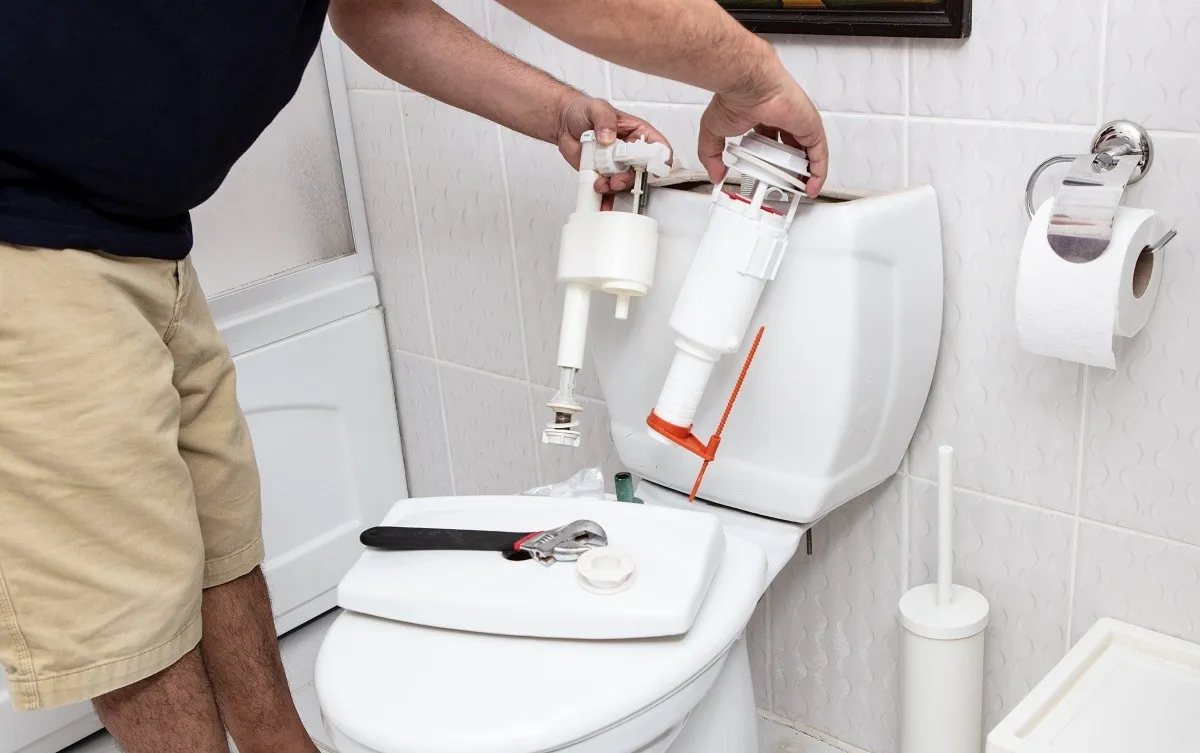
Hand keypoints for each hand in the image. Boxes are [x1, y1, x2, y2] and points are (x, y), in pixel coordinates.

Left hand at [556, 95, 672, 193]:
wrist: (564, 123)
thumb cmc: (584, 111)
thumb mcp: (597, 108)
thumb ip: (604, 120)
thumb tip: (608, 136)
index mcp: (637, 133)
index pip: (658, 146)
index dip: (661, 159)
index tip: (653, 167)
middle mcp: (629, 151)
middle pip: (642, 171)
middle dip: (631, 178)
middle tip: (617, 179)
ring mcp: (616, 165)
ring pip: (624, 183)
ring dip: (615, 187)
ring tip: (600, 183)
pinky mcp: (602, 175)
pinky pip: (608, 191)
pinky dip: (605, 198)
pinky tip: (601, 201)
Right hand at [698, 61, 828, 197]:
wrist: (749, 85)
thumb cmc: (734, 100)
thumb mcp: (713, 132)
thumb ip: (712, 155)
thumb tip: (715, 174)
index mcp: (762, 118)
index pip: (771, 142)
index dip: (770, 161)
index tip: (767, 176)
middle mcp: (783, 120)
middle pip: (791, 149)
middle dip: (789, 170)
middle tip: (785, 188)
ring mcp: (798, 124)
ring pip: (807, 153)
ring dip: (805, 173)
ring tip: (799, 192)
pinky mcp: (811, 128)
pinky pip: (819, 155)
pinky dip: (818, 173)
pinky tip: (812, 187)